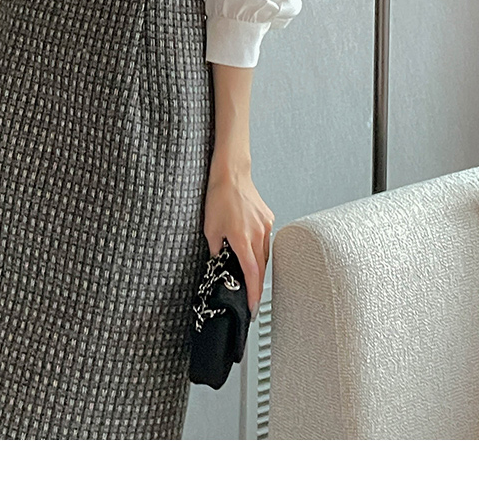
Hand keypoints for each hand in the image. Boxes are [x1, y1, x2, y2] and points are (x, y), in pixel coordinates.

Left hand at [204, 163, 273, 316]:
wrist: (231, 172)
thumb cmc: (219, 196)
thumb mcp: (210, 229)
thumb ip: (216, 251)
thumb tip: (219, 264)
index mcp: (243, 239)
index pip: (252, 274)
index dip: (253, 294)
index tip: (253, 307)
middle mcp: (258, 234)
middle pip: (260, 268)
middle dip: (256, 286)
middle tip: (252, 299)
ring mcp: (266, 225)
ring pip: (264, 255)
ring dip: (258, 267)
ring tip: (250, 277)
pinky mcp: (268, 218)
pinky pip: (266, 240)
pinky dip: (259, 249)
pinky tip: (251, 249)